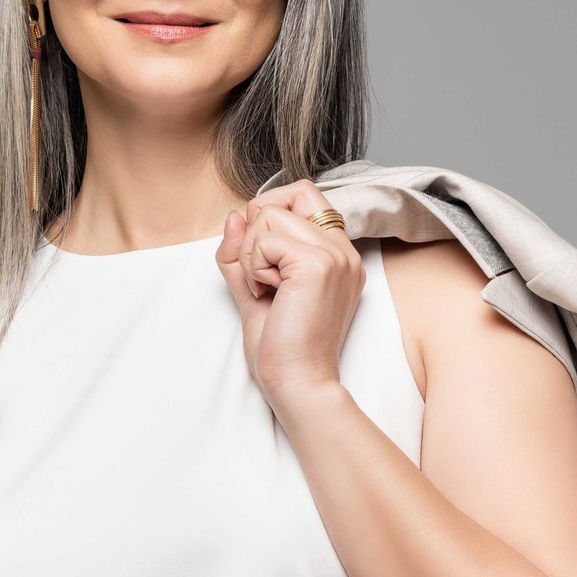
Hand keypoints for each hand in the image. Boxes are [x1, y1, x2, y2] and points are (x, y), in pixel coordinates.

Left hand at [214, 179, 363, 406]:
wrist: (296, 383)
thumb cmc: (280, 347)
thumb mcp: (253, 289)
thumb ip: (242, 252)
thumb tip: (234, 215)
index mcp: (336, 253)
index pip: (302, 194)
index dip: (269, 215)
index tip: (264, 259)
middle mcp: (342, 249)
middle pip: (280, 200)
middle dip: (254, 237)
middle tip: (263, 279)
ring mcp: (334, 255)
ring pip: (267, 217)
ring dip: (251, 255)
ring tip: (267, 290)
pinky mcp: (318, 265)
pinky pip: (264, 240)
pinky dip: (253, 267)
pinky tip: (269, 294)